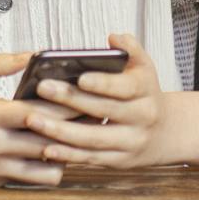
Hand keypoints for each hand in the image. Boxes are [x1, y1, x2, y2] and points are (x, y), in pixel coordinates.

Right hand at [0, 52, 72, 186]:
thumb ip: (1, 62)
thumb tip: (35, 54)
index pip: (35, 113)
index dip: (63, 105)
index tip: (85, 95)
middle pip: (47, 141)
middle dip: (75, 128)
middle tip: (98, 114)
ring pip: (46, 168)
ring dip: (67, 152)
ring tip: (80, 133)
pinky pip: (33, 179)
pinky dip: (50, 165)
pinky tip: (58, 148)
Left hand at [22, 33, 169, 168]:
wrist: (164, 132)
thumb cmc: (144, 93)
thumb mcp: (144, 67)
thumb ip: (130, 49)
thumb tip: (113, 38)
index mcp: (146, 91)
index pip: (124, 87)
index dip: (102, 83)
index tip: (79, 77)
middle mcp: (141, 117)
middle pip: (104, 110)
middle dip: (71, 100)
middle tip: (42, 88)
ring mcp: (131, 142)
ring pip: (93, 139)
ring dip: (61, 131)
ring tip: (34, 120)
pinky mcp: (119, 161)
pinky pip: (91, 158)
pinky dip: (67, 154)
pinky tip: (46, 147)